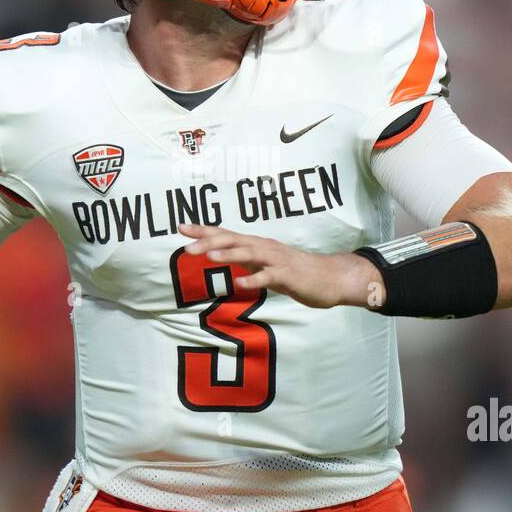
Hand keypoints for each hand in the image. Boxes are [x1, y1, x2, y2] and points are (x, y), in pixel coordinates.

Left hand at [179, 223, 383, 309]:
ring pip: (249, 254)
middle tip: (186, 245)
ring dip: (228, 254)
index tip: (180, 227)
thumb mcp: (265, 265)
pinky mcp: (288, 276)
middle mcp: (264, 247)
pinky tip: (240, 284)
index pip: (225, 234)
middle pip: (233, 240)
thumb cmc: (296, 272)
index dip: (203, 230)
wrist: (331, 278)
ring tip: (208, 256)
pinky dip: (255, 279)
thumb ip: (246, 260)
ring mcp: (277, 260)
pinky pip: (269, 277)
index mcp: (257, 245)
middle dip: (209, 241)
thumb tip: (224, 255)